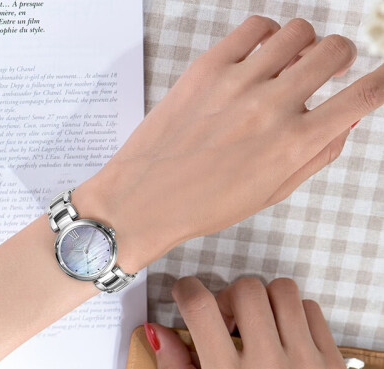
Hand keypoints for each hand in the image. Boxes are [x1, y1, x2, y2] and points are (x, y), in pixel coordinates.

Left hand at [74, 16, 383, 271]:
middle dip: (341, 60)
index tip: (381, 79)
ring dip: (304, 46)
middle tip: (327, 72)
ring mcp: (238, 83)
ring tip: (287, 66)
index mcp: (292, 145)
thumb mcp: (268, 194)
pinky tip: (259, 56)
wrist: (142, 201)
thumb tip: (345, 122)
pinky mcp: (206, 68)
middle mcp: (271, 107)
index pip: (362, 97)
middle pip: (335, 51)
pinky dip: (267, 36)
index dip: (380, 84)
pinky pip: (255, 29)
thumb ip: (313, 157)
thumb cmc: (203, 206)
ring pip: (298, 32)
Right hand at [146, 277, 361, 368]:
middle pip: (245, 289)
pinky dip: (292, 314)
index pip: (201, 309)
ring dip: (261, 301)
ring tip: (257, 328)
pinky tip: (284, 340)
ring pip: (281, 291)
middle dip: (226, 296)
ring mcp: (309, 365)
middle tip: (225, 321)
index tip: (185, 293)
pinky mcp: (335, 366)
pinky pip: (312, 311)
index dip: (186, 289)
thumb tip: (156, 333)